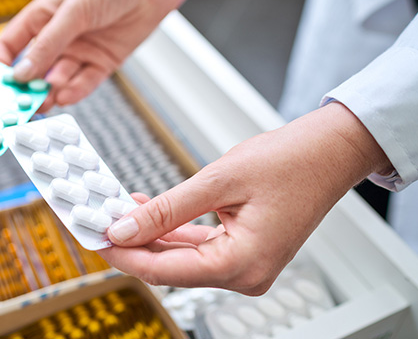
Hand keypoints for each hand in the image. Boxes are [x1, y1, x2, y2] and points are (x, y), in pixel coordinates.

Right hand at [0, 0, 212, 110]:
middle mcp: (58, 38)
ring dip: (48, 93)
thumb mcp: (72, 12)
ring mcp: (79, 52)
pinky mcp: (101, 63)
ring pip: (57, 80)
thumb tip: (21, 73)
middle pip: (33, 69)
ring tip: (41, 103)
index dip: (0, 64)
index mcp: (41, 19)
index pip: (10, 45)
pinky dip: (75, 92)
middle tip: (16, 105)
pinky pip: (84, 83)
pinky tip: (65, 97)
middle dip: (24, 87)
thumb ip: (47, 44)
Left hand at [99, 103, 391, 294]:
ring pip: (181, 257)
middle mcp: (245, 274)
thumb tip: (126, 228)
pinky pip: (197, 246)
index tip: (96, 238)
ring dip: (149, 234)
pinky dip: (171, 230)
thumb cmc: (289, 162)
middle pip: (170, 267)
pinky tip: (148, 210)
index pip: (165, 271)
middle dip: (133, 243)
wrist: (328, 151)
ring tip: (119, 210)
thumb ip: (167, 210)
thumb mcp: (218, 182)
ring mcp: (245, 264)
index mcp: (242, 265)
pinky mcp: (243, 250)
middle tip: (101, 221)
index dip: (124, 255)